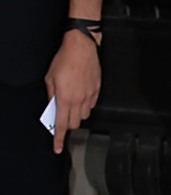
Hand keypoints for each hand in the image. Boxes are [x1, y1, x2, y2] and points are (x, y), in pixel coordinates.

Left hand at [44, 31, 100, 154]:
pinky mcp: (97, 90)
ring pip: (84, 116)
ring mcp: (89, 96)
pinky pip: (91, 105)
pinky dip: (85, 105)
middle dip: (67, 124)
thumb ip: (51, 95)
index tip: (57, 147)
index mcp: (65, 98)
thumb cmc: (65, 59)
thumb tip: (52, 106)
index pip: (61, 125)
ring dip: (77, 114)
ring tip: (72, 104)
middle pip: (74, 123)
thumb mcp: (50, 78)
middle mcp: (78, 100)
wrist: (81, 47)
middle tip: (62, 117)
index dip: (58, 139)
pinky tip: (80, 96)